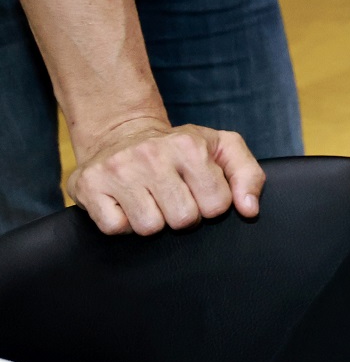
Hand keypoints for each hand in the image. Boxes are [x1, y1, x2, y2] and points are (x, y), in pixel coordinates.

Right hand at [67, 116, 264, 235]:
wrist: (122, 133)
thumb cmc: (180, 148)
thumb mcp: (222, 148)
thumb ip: (248, 175)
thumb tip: (249, 210)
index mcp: (189, 144)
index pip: (217, 205)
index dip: (211, 205)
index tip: (199, 190)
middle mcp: (151, 154)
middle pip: (183, 220)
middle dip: (183, 216)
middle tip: (173, 197)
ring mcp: (117, 169)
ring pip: (149, 228)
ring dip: (153, 221)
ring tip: (150, 199)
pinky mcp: (88, 185)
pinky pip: (115, 228)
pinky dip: (123, 223)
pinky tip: (126, 203)